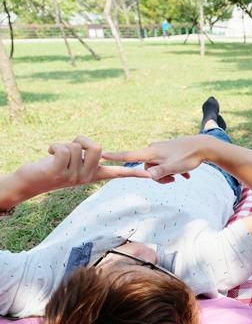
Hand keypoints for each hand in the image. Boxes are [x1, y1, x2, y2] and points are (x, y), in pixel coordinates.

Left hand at [14, 136, 150, 197]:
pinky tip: (49, 154)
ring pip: (78, 146)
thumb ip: (88, 155)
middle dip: (81, 142)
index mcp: (94, 175)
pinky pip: (64, 149)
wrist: (29, 181)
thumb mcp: (75, 161)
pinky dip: (54, 146)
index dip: (134, 173)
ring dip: (64, 144)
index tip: (150, 176)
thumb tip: (99, 150)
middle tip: (68, 151)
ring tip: (56, 156)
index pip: (119, 173)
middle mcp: (87, 178)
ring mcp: (73, 177)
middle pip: (97, 148)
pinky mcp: (58, 173)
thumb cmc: (53, 167)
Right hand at [103, 135, 214, 183]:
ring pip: (158, 166)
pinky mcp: (169, 150)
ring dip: (168, 174)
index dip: (115, 156)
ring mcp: (162, 149)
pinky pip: (166, 163)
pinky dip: (174, 170)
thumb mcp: (174, 167)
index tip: (101, 154)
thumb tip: (148, 176)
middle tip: (173, 181)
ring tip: (182, 177)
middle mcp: (153, 149)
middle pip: (146, 167)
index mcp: (151, 152)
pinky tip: (186, 175)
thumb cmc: (189, 157)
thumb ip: (161, 172)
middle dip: (157, 177)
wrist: (204, 146)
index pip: (129, 156)